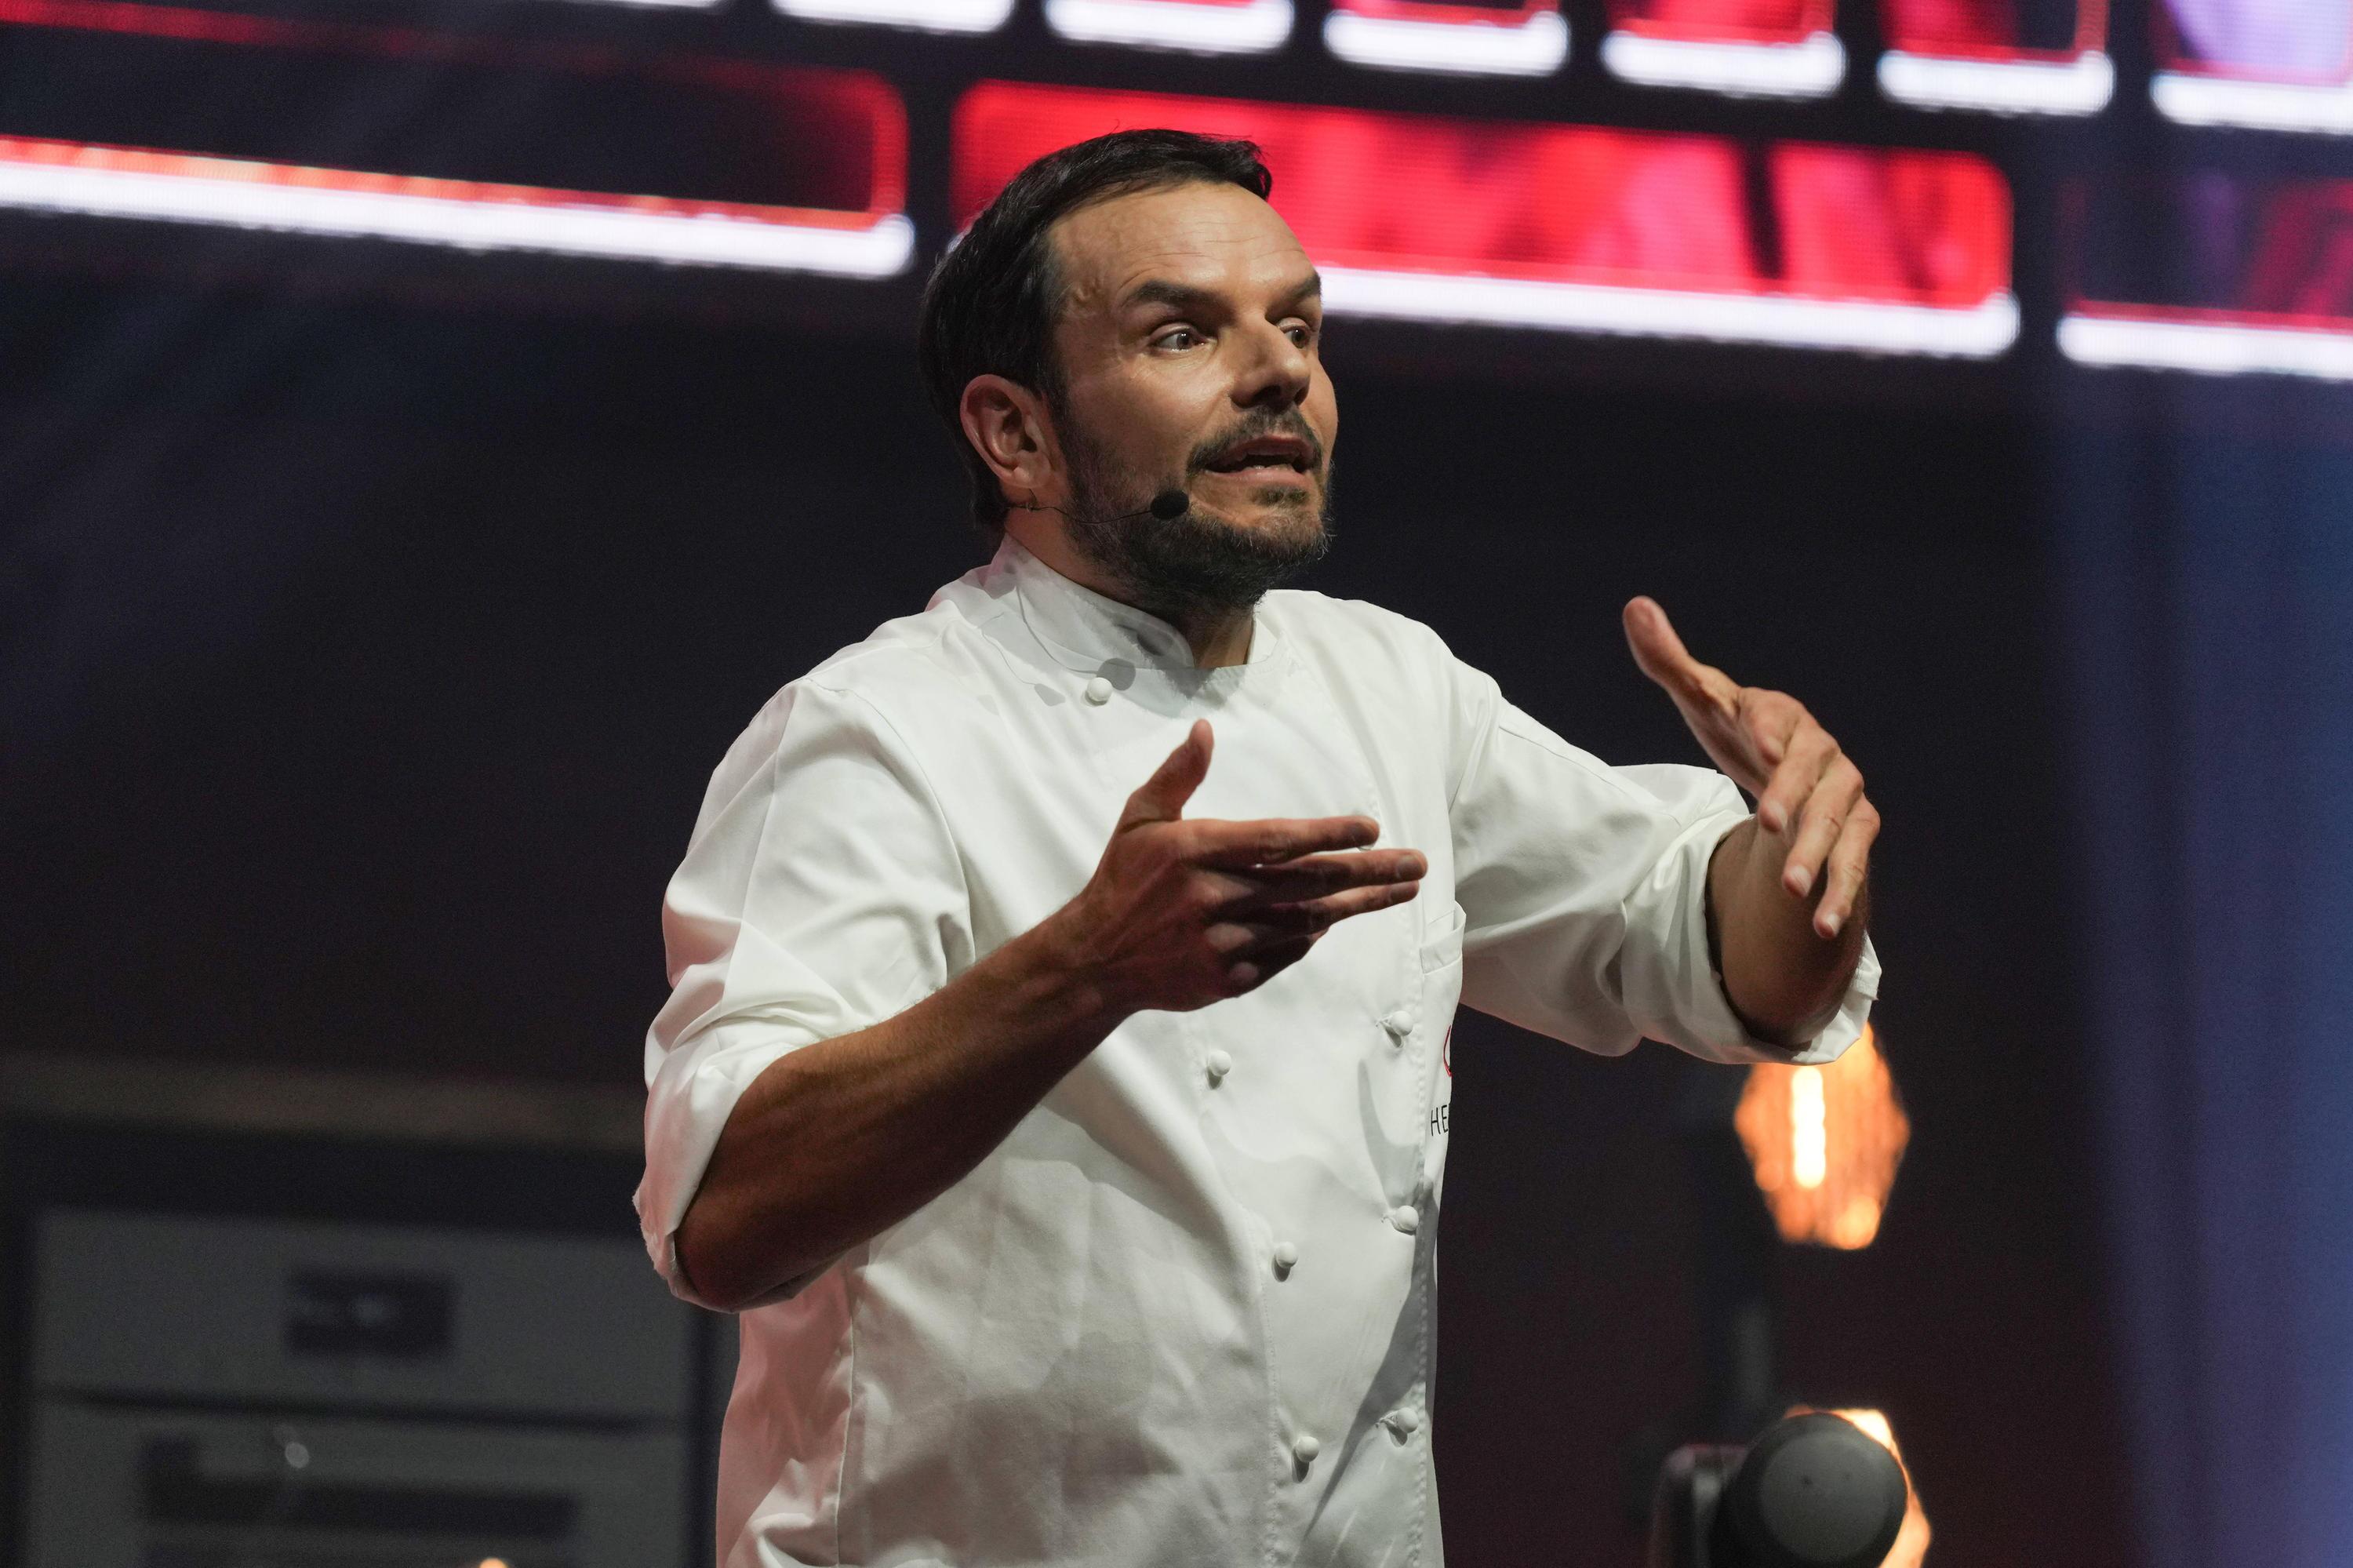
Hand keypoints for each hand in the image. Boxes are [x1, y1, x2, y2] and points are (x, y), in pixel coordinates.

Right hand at [1059, 720, 1425, 1010]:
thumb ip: (1178, 776)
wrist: (1094, 959)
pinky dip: (1310, 936)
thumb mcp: (1140, 818)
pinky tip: (1335, 918)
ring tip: (1396, 891)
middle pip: (1307, 884)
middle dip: (1368, 873)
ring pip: (1304, 921)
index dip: (1329, 835)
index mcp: (1198, 851)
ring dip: (1354, 905)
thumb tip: (1206, 730)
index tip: (1371, 828)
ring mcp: (1222, 942)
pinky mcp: (1226, 978)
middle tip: (1414, 865)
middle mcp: (1214, 897)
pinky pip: (1283, 955)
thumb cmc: (1123, 880)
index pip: (1278, 841)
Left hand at [1623, 597, 1876, 937]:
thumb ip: (1669, 660)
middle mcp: (1818, 749)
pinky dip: (1841, 891)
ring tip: (1792, 891)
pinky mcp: (1858, 827)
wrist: (1784, 763)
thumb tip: (1636, 607)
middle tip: (1767, 824)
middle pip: (1808, 772)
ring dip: (1817, 855)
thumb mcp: (1702, 700)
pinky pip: (1854, 860)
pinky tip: (1820, 923)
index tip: (1756, 744)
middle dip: (1791, 797)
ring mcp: (1843, 788)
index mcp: (1778, 712)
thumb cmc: (1737, 726)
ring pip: (1837, 821)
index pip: (1773, 715)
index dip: (1767, 727)